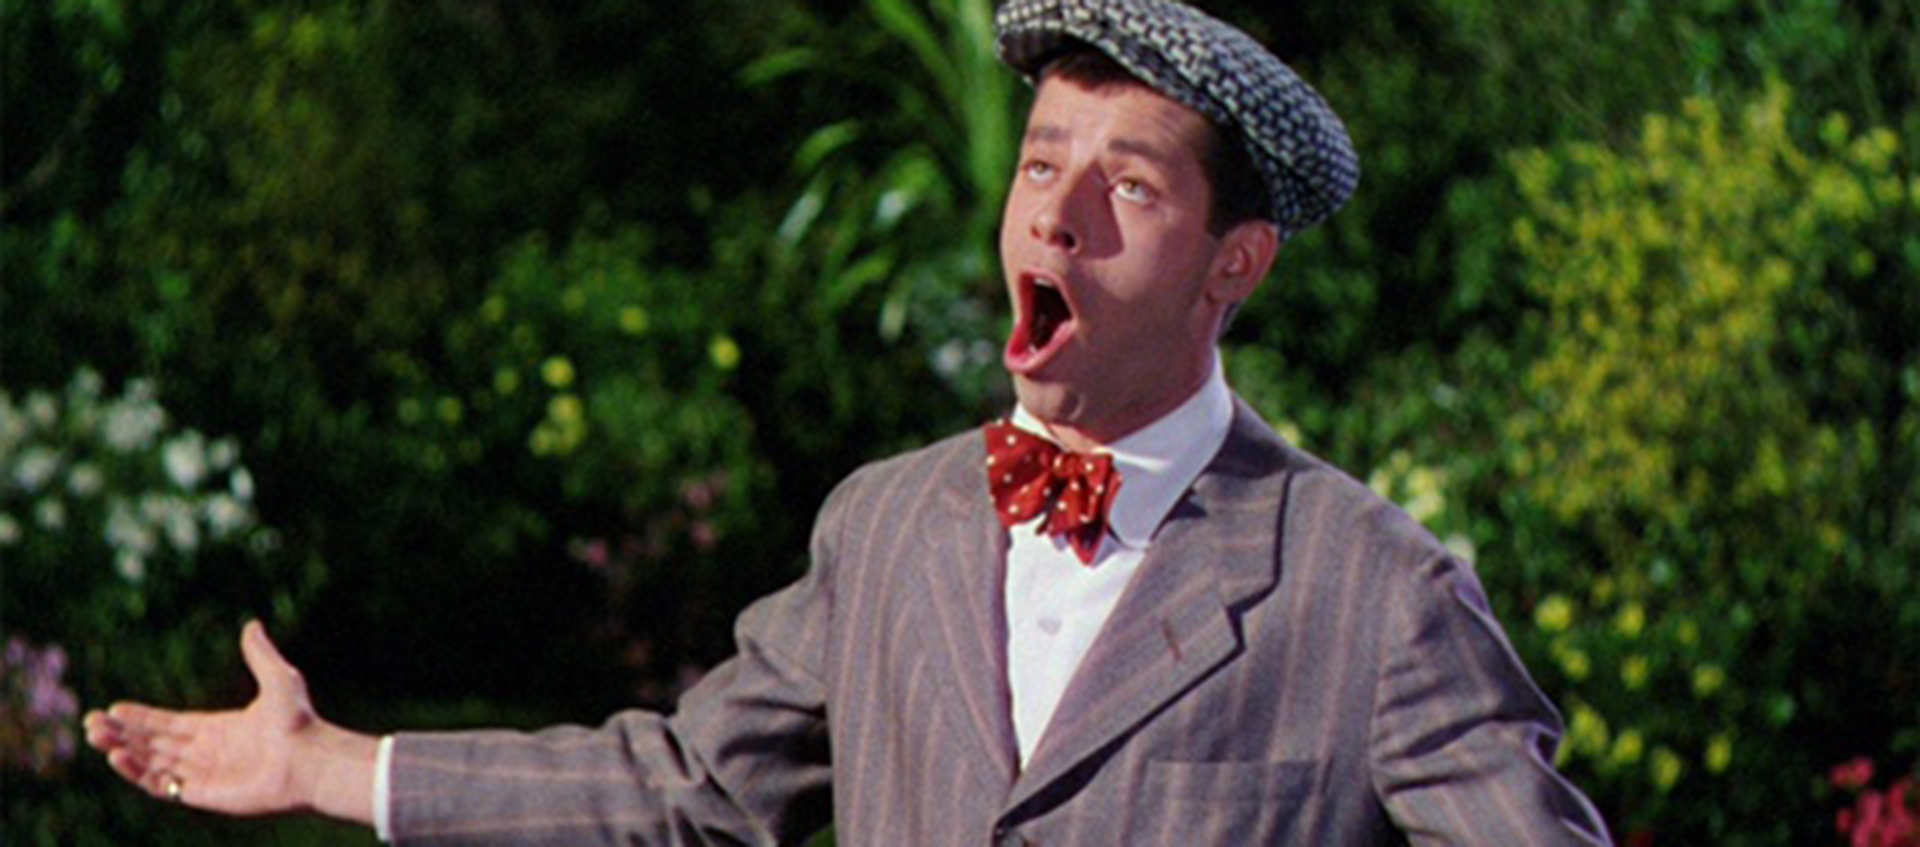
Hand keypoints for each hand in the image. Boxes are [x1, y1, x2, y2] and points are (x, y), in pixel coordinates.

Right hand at [82, 621, 377, 824]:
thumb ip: (259, 654)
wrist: (312, 759)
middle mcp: (208, 753)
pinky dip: (137, 773)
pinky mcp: (202, 795)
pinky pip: (161, 786)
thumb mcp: (277, 679)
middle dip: (121, 734)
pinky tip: (117, 757)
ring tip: (95, 737)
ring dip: (122, 751)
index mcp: (220, 729)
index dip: (142, 718)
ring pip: (152, 763)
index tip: (114, 708)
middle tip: (90, 723)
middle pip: (154, 744)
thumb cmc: (299, 722)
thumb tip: (251, 624)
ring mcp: (204, 775)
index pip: (171, 724)